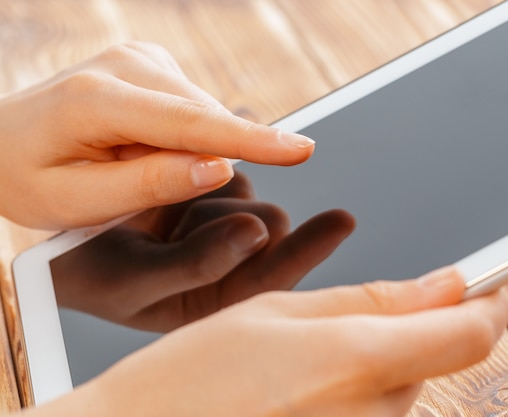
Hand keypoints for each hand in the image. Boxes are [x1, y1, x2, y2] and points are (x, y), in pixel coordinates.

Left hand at [0, 42, 314, 229]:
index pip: (192, 124)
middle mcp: (127, 64)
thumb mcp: (76, 201)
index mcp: (98, 100)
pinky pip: (195, 110)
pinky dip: (184, 137)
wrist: (3, 140)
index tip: (301, 151)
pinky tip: (140, 146)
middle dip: (202, 161)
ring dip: (188, 151)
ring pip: (204, 116)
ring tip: (129, 164)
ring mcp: (142, 58)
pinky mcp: (153, 64)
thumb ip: (150, 185)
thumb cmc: (29, 176)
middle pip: (205, 121)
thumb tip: (220, 167)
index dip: (250, 142)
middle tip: (136, 184)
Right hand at [34, 268, 507, 416]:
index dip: (488, 305)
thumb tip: (444, 286)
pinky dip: (354, 397)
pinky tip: (300, 394)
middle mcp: (371, 416)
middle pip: (429, 360)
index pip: (470, 334)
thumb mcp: (277, 310)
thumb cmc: (189, 378)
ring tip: (301, 366)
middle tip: (333, 324)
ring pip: (400, 390)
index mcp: (355, 360)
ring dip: (372, 366)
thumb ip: (372, 299)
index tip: (487, 287)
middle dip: (404, 332)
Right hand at [51, 171, 354, 331]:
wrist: (65, 245)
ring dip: (211, 194)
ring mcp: (224, 226)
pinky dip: (206, 170)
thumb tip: (258, 233)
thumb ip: (199, 264)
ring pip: (250, 191)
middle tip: (174, 230)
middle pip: (269, 224)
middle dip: (227, 217)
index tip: (343, 220)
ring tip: (163, 218)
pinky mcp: (213, 194)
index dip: (310, 248)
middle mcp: (231, 266)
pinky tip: (172, 195)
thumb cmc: (93, 275)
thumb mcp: (136, 281)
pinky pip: (231, 168)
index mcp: (221, 303)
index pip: (275, 276)